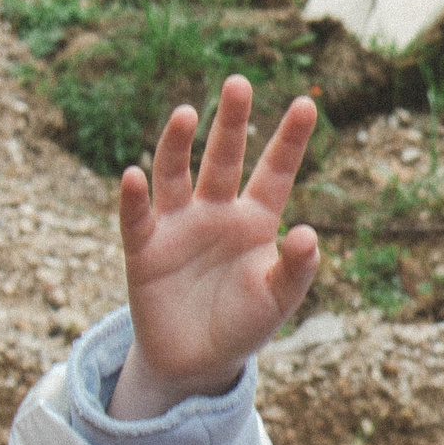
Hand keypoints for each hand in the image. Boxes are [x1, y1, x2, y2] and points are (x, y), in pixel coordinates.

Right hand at [108, 77, 319, 420]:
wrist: (197, 361)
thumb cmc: (244, 323)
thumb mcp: (278, 299)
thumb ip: (296, 269)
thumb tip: (308, 234)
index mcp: (257, 220)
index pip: (275, 171)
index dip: (289, 139)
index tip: (307, 104)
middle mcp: (217, 212)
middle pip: (224, 158)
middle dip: (231, 123)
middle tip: (239, 83)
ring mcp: (178, 227)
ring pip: (177, 176)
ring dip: (179, 146)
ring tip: (187, 114)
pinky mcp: (144, 250)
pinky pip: (137, 219)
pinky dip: (134, 199)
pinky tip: (135, 177)